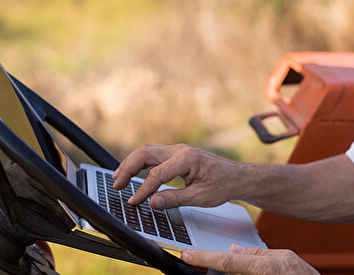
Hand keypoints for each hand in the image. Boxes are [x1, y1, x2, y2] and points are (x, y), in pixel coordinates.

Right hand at [112, 143, 241, 208]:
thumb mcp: (200, 197)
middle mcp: (180, 150)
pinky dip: (140, 163)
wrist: (237, 177)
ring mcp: (178, 150)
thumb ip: (174, 199)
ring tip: (117, 179)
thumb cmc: (223, 185)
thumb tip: (152, 202)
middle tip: (116, 185)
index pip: (157, 174)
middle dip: (127, 168)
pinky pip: (154, 155)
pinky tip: (132, 173)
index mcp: (187, 159)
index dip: (142, 190)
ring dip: (131, 164)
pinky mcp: (177, 155)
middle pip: (145, 153)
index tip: (133, 202)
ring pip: (147, 152)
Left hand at [182, 244, 318, 274]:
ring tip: (258, 268)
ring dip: (234, 272)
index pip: (225, 262)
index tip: (186, 254)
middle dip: (219, 268)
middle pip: (226, 273)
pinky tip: (256, 271)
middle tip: (221, 263)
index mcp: (262, 268)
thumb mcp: (284, 257)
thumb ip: (257, 253)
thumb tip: (234, 249)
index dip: (203, 258)